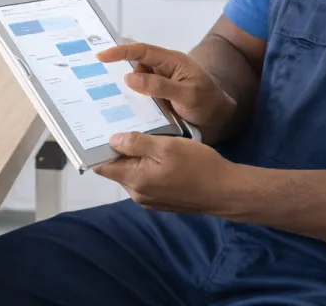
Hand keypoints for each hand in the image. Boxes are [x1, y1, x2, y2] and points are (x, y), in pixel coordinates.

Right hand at [94, 42, 235, 139]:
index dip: (120, 51)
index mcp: (171, 60)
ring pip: (134, 80)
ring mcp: (159, 80)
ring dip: (124, 89)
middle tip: (96, 78)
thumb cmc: (208, 102)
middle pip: (134, 64)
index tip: (101, 56)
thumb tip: (130, 77)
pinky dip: (131, 99)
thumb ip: (160, 86)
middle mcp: (163, 67)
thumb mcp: (187, 94)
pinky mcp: (157, 94)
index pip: (142, 50)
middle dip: (117, 70)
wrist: (220, 116)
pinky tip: (121, 108)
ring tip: (106, 98)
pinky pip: (139, 93)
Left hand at [95, 131, 240, 213]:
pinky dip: (149, 167)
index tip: (100, 129)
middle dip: (121, 150)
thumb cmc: (197, 165)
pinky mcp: (163, 201)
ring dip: (138, 157)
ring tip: (148, 137)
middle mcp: (138, 194)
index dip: (99, 149)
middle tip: (127, 125)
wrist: (226, 191)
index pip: (103, 167)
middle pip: (119, 169)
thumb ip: (136, 143)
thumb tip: (112, 140)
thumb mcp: (166, 147)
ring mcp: (150, 200)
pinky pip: (147, 180)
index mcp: (135, 180)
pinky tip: (162, 154)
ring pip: (134, 174)